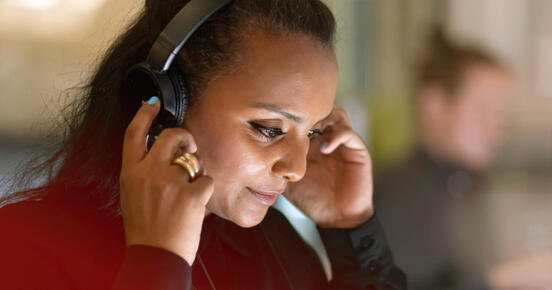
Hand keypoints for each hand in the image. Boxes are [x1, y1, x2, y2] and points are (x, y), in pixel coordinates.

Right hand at [119, 98, 213, 264]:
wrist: (155, 256)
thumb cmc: (145, 229)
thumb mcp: (132, 195)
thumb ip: (143, 173)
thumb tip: (160, 154)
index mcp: (130, 173)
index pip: (134, 134)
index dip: (144, 114)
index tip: (153, 103)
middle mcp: (148, 173)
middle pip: (171, 136)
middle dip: (184, 137)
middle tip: (189, 148)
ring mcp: (169, 182)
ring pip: (193, 160)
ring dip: (195, 173)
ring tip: (186, 194)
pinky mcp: (190, 194)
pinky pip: (206, 180)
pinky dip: (204, 192)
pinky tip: (195, 206)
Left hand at [285, 108, 373, 227]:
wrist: (336, 218)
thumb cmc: (312, 199)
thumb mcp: (286, 179)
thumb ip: (274, 166)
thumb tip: (252, 158)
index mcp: (311, 141)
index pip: (304, 116)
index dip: (292, 116)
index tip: (279, 123)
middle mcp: (327, 138)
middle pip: (320, 109)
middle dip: (307, 113)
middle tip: (294, 123)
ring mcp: (343, 143)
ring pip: (336, 115)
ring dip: (323, 119)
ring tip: (310, 132)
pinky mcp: (357, 151)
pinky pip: (348, 134)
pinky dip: (336, 136)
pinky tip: (324, 148)